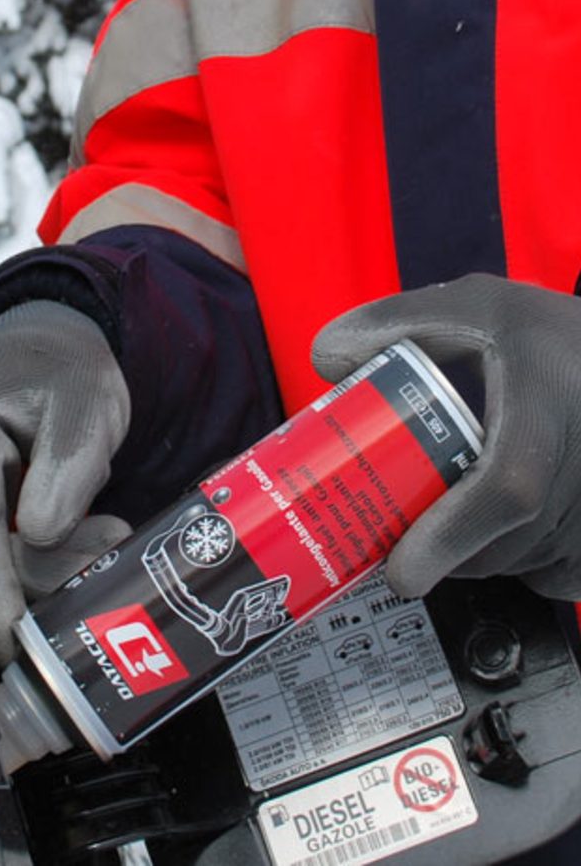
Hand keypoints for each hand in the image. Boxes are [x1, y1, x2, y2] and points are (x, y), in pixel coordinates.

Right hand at [0, 300, 131, 664]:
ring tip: (89, 526)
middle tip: (107, 543)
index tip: (14, 655)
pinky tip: (49, 531)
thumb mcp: (89, 410)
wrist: (32, 343)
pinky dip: (4, 553)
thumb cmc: (66, 374)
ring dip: (23, 564)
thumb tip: (36, 536)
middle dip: (32, 577)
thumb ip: (67, 473)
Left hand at [311, 274, 580, 597]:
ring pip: (532, 565)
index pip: (506, 491)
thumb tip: (327, 363)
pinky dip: (523, 568)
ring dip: (478, 561)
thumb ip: (394, 322)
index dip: (451, 538)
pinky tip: (497, 537)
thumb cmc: (549, 338)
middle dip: (445, 556)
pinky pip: (562, 575)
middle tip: (397, 545)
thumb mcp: (476, 309)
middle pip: (509, 543)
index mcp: (551, 401)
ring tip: (441, 531)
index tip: (403, 571)